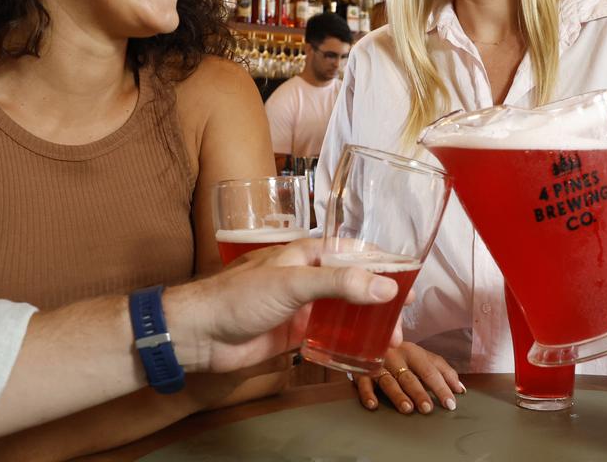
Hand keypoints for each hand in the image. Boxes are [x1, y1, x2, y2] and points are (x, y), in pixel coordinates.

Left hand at [168, 238, 403, 374]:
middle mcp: (307, 278)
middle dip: (380, 299)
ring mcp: (302, 307)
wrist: (199, 335)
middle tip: (403, 317)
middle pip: (354, 284)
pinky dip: (348, 342)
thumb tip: (386, 288)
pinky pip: (329, 336)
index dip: (382, 265)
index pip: (353, 253)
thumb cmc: (238, 297)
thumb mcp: (292, 283)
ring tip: (390, 340)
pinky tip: (365, 354)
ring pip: (345, 312)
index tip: (407, 280)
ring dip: (368, 323)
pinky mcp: (294, 333)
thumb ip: (339, 284)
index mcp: (307, 255)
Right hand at [351, 342, 464, 413]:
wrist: (371, 338)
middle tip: (428, 408)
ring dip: (398, 395)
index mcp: (413, 352)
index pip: (430, 371)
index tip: (450, 403)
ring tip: (407, 408)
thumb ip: (443, 371)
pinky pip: (364, 383)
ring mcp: (378, 364)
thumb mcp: (423, 357)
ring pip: (389, 381)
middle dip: (419, 393)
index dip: (441, 387)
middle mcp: (396, 357)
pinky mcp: (362, 371)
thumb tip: (461, 389)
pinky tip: (374, 405)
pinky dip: (368, 393)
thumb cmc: (402, 354)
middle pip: (409, 377)